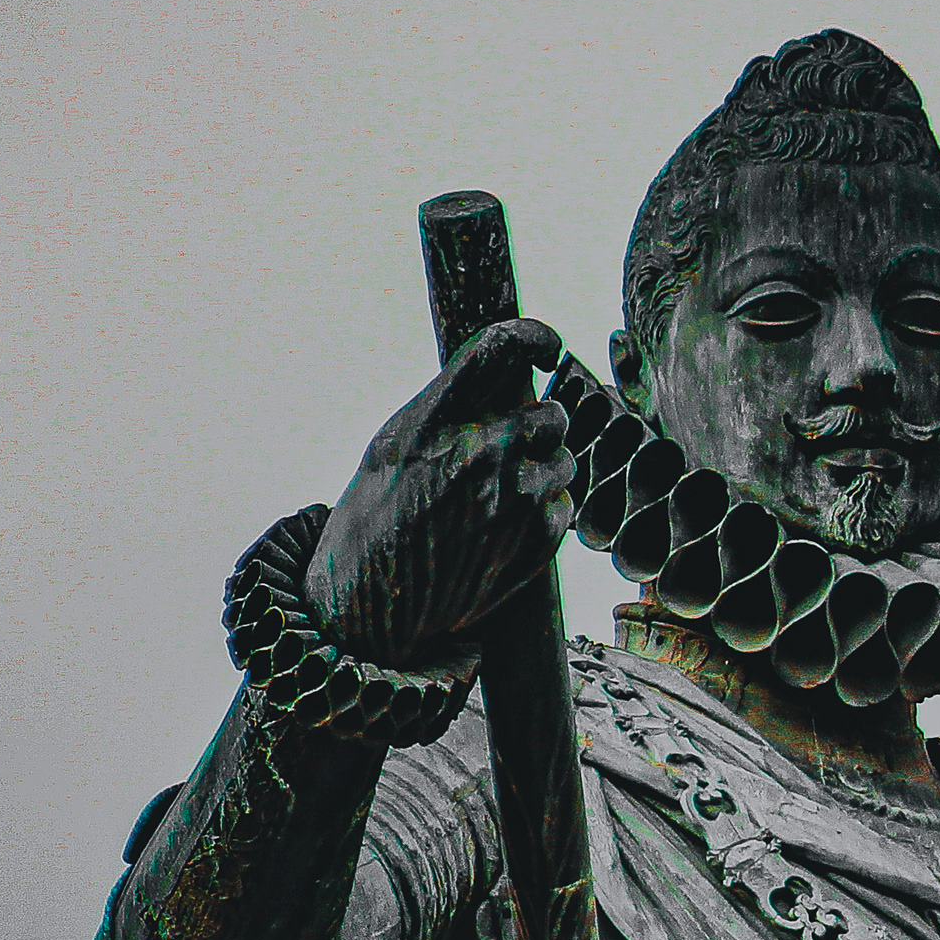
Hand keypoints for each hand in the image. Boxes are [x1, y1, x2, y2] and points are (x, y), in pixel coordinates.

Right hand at [301, 318, 574, 662]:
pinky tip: (502, 525)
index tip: (547, 346)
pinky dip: (543, 510)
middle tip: (506, 446)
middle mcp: (481, 452)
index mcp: (435, 421)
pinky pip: (563, 502)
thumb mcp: (392, 444)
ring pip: (563, 459)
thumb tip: (508, 366)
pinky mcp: (540, 538)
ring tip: (494, 494)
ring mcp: (516, 498)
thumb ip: (450, 405)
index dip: (536, 337)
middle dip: (535, 425)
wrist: (375, 602)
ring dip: (540, 469)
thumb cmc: (378, 515)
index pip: (502, 348)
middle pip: (550, 412)